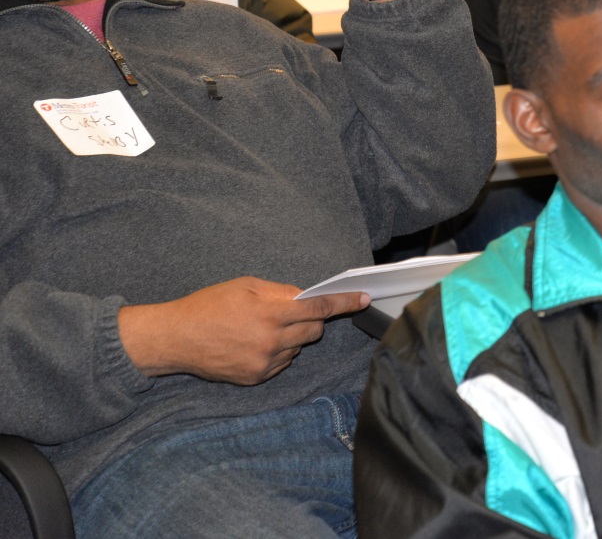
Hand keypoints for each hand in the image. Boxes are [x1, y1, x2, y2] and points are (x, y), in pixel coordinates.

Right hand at [117, 277, 368, 383]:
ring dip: (291, 337)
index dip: (344, 303)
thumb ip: (281, 292)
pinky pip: (282, 363)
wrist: (176, 338)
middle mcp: (272, 340)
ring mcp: (264, 362)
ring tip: (260, 328)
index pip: (319, 308)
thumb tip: (306, 298)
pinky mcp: (256, 378)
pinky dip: (277, 352)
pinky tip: (254, 344)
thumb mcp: (246, 285)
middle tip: (289, 313)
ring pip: (298, 348)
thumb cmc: (209, 305)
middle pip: (314, 331)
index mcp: (271, 312)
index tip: (363, 299)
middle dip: (311, 320)